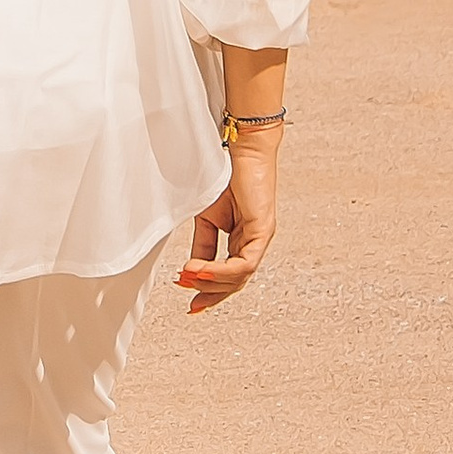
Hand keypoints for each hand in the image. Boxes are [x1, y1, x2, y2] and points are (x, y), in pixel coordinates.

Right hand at [179, 125, 275, 311]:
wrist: (238, 148)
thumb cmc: (224, 176)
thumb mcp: (206, 217)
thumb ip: (202, 244)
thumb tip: (192, 269)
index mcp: (241, 239)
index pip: (229, 275)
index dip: (210, 291)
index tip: (192, 305)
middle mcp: (254, 242)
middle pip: (236, 282)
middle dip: (212, 295)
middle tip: (192, 304)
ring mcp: (261, 238)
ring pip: (240, 276)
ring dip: (212, 282)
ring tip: (188, 279)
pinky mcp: (263, 230)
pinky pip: (244, 262)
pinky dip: (221, 270)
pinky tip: (200, 269)